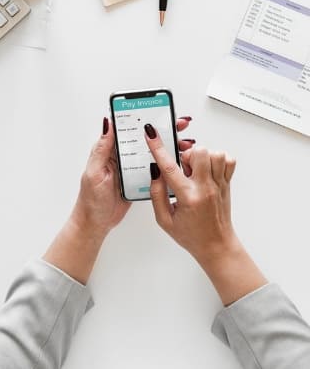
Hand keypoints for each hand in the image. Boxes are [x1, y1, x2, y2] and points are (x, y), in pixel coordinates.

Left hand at [72, 115, 193, 238]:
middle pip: (144, 139)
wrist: (96, 223)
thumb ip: (102, 148)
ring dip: (168, 147)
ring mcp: (132, 168)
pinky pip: (154, 169)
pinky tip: (178, 162)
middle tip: (179, 124)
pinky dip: (166, 164)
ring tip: (184, 143)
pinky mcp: (139, 180)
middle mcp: (122, 156)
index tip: (158, 112)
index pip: (128, 128)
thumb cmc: (91, 199)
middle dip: (162, 130)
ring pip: (152, 152)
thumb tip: (107, 122)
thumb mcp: (95, 171)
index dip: (143, 118)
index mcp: (110, 150)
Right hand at [146, 125, 266, 303]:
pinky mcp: (227, 183)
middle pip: (199, 153)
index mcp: (188, 198)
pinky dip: (217, 159)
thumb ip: (156, 194)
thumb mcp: (164, 220)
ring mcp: (219, 185)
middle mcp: (206, 189)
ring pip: (214, 153)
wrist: (217, 246)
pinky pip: (228, 160)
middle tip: (183, 168)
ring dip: (202, 156)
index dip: (158, 148)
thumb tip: (155, 172)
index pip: (170, 168)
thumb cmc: (191, 235)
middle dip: (186, 155)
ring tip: (196, 170)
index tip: (151, 133)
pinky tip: (208, 170)